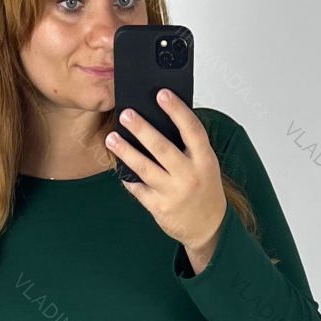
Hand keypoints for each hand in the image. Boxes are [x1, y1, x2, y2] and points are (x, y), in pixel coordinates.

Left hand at [106, 90, 226, 255]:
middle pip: (162, 148)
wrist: (209, 227)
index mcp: (204, 160)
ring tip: (111, 138)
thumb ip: (189, 145)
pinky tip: (117, 165)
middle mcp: (190, 176)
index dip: (177, 110)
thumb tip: (161, 118)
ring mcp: (173, 193)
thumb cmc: (204, 189)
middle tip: (126, 114)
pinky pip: (138, 188)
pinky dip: (127, 176)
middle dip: (142, 129)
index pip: (192, 130)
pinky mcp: (159, 208)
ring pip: (144, 168)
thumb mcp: (205, 164)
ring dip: (125, 151)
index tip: (162, 94)